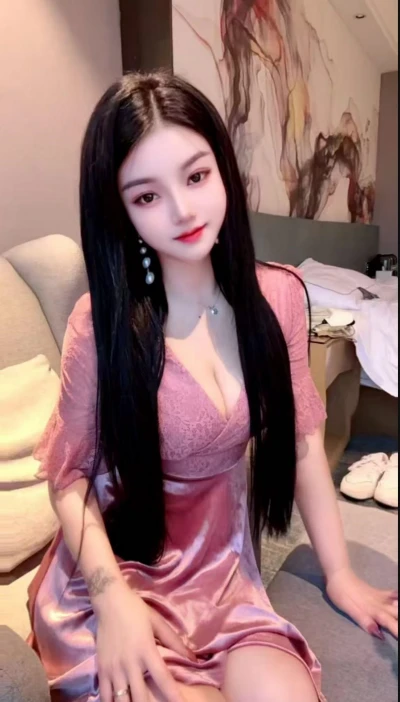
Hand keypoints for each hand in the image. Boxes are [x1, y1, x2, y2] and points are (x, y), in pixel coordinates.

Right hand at [95, 581, 194, 701]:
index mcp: (146, 650)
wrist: (109, 601)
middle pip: (141, 696)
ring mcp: (114, 668)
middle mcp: (130, 663)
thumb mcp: (157, 622)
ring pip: (122, 699)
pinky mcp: (102, 669)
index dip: (173, 696)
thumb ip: (174, 641)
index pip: (163, 678)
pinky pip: (105, 694)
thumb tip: (193, 657)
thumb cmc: (136, 610)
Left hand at [326, 567, 397, 639]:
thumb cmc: (341, 593)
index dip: (397, 631)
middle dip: (399, 623)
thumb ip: (364, 621)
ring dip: (398, 612)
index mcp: (373, 611)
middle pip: (396, 614)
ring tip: (399, 616)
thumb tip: (380, 635)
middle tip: (399, 629)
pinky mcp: (377, 592)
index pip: (391, 624)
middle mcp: (379, 605)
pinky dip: (397, 597)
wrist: (339, 574)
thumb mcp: (349, 609)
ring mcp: (379, 597)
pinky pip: (392, 594)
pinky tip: (398, 599)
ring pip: (396, 605)